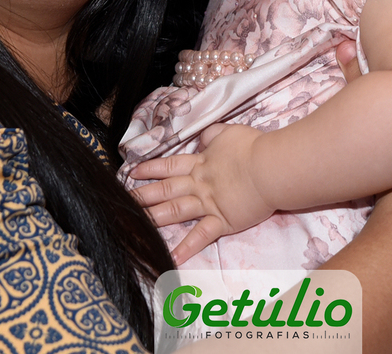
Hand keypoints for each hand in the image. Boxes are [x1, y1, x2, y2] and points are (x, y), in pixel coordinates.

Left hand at [129, 123, 275, 263]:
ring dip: (153, 219)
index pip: (169, 165)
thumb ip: (212, 135)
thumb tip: (203, 138)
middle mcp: (199, 184)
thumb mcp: (228, 132)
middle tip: (121, 202)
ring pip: (175, 211)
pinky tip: (171, 258)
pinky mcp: (222, 220)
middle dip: (142, 196)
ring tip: (133, 226)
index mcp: (201, 162)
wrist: (270, 167)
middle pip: (165, 189)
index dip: (150, 169)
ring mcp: (209, 203)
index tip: (131, 173)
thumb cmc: (253, 147)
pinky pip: (201, 236)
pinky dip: (187, 248)